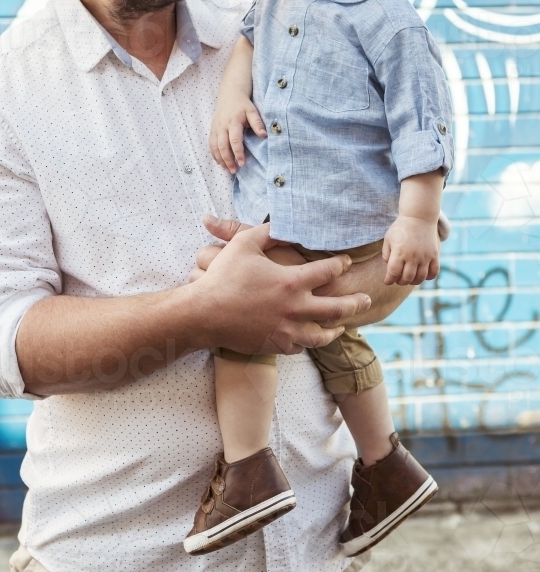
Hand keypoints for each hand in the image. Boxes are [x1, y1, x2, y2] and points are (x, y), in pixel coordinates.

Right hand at [187, 217, 370, 353]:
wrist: (204, 314)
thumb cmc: (223, 277)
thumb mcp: (244, 245)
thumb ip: (267, 233)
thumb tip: (281, 224)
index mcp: (291, 282)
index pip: (327, 271)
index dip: (340, 265)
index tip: (346, 262)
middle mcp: (295, 308)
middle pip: (337, 308)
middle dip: (356, 303)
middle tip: (366, 299)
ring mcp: (287, 330)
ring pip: (322, 334)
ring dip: (336, 328)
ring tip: (344, 325)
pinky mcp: (276, 344)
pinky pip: (300, 346)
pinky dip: (309, 341)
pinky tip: (312, 337)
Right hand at [209, 94, 266, 173]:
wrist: (230, 94)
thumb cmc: (243, 104)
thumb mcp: (252, 111)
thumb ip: (257, 123)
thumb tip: (264, 135)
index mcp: (233, 122)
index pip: (234, 140)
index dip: (238, 153)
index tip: (242, 163)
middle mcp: (222, 126)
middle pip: (222, 146)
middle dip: (228, 160)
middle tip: (234, 171)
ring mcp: (215, 128)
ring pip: (215, 147)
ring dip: (220, 160)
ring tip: (228, 169)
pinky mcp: (212, 130)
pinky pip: (211, 144)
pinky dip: (214, 155)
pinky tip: (220, 162)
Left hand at [382, 215, 439, 285]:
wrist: (419, 217)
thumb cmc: (401, 228)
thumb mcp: (388, 239)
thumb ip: (386, 254)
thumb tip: (390, 267)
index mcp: (399, 253)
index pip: (393, 273)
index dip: (389, 280)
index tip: (387, 281)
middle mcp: (412, 257)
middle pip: (406, 278)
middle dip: (400, 282)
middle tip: (398, 279)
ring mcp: (425, 257)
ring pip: (420, 278)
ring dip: (413, 281)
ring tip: (409, 278)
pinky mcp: (434, 255)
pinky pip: (433, 272)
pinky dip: (428, 277)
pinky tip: (422, 275)